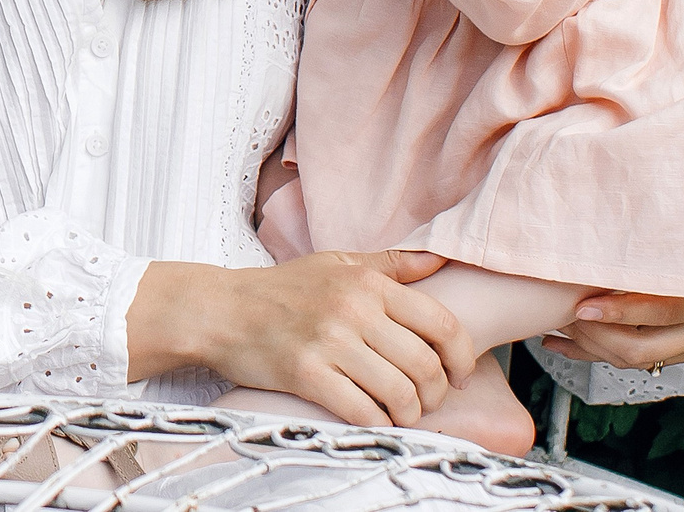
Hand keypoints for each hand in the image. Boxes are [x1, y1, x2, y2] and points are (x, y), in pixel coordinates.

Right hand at [131, 252, 471, 428]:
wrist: (222, 311)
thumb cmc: (282, 289)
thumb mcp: (336, 263)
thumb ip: (390, 264)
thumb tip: (439, 260)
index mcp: (367, 283)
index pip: (441, 325)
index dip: (462, 357)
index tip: (459, 373)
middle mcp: (353, 310)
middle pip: (425, 365)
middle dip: (437, 393)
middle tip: (429, 399)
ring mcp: (329, 343)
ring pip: (400, 393)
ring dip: (409, 413)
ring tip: (402, 412)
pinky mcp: (306, 374)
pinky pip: (362, 411)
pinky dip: (377, 423)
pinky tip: (373, 418)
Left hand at [542, 157, 683, 367]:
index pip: (674, 310)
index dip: (627, 311)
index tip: (584, 302)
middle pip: (653, 343)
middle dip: (601, 333)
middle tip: (560, 313)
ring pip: (646, 358)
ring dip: (598, 348)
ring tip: (558, 327)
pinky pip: (646, 360)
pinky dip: (601, 355)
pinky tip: (564, 343)